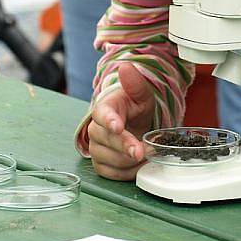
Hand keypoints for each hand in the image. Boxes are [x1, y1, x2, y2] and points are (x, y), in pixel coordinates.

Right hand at [88, 62, 154, 180]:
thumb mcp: (141, 95)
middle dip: (125, 146)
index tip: (118, 126)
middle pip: (106, 139)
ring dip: (128, 160)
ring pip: (108, 159)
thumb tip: (126, 67)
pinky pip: (111, 173)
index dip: (109, 121)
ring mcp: (96, 147)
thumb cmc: (135, 107)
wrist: (134, 123)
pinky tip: (137, 165)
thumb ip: (135, 83)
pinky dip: (126, 172)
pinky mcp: (100, 164)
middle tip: (142, 151)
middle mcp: (96, 128)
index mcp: (105, 108)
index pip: (102, 114)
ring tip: (145, 154)